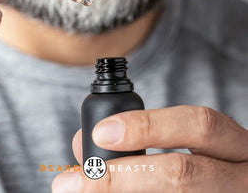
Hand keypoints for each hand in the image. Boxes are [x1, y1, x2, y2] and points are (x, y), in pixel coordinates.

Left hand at [52, 106, 247, 191]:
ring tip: (82, 190)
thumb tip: (88, 142)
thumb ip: (148, 132)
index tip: (102, 132)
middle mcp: (239, 178)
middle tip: (80, 177)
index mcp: (234, 146)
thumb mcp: (193, 141)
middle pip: (183, 174)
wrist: (239, 186)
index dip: (148, 126)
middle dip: (123, 175)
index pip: (198, 124)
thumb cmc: (210, 161)